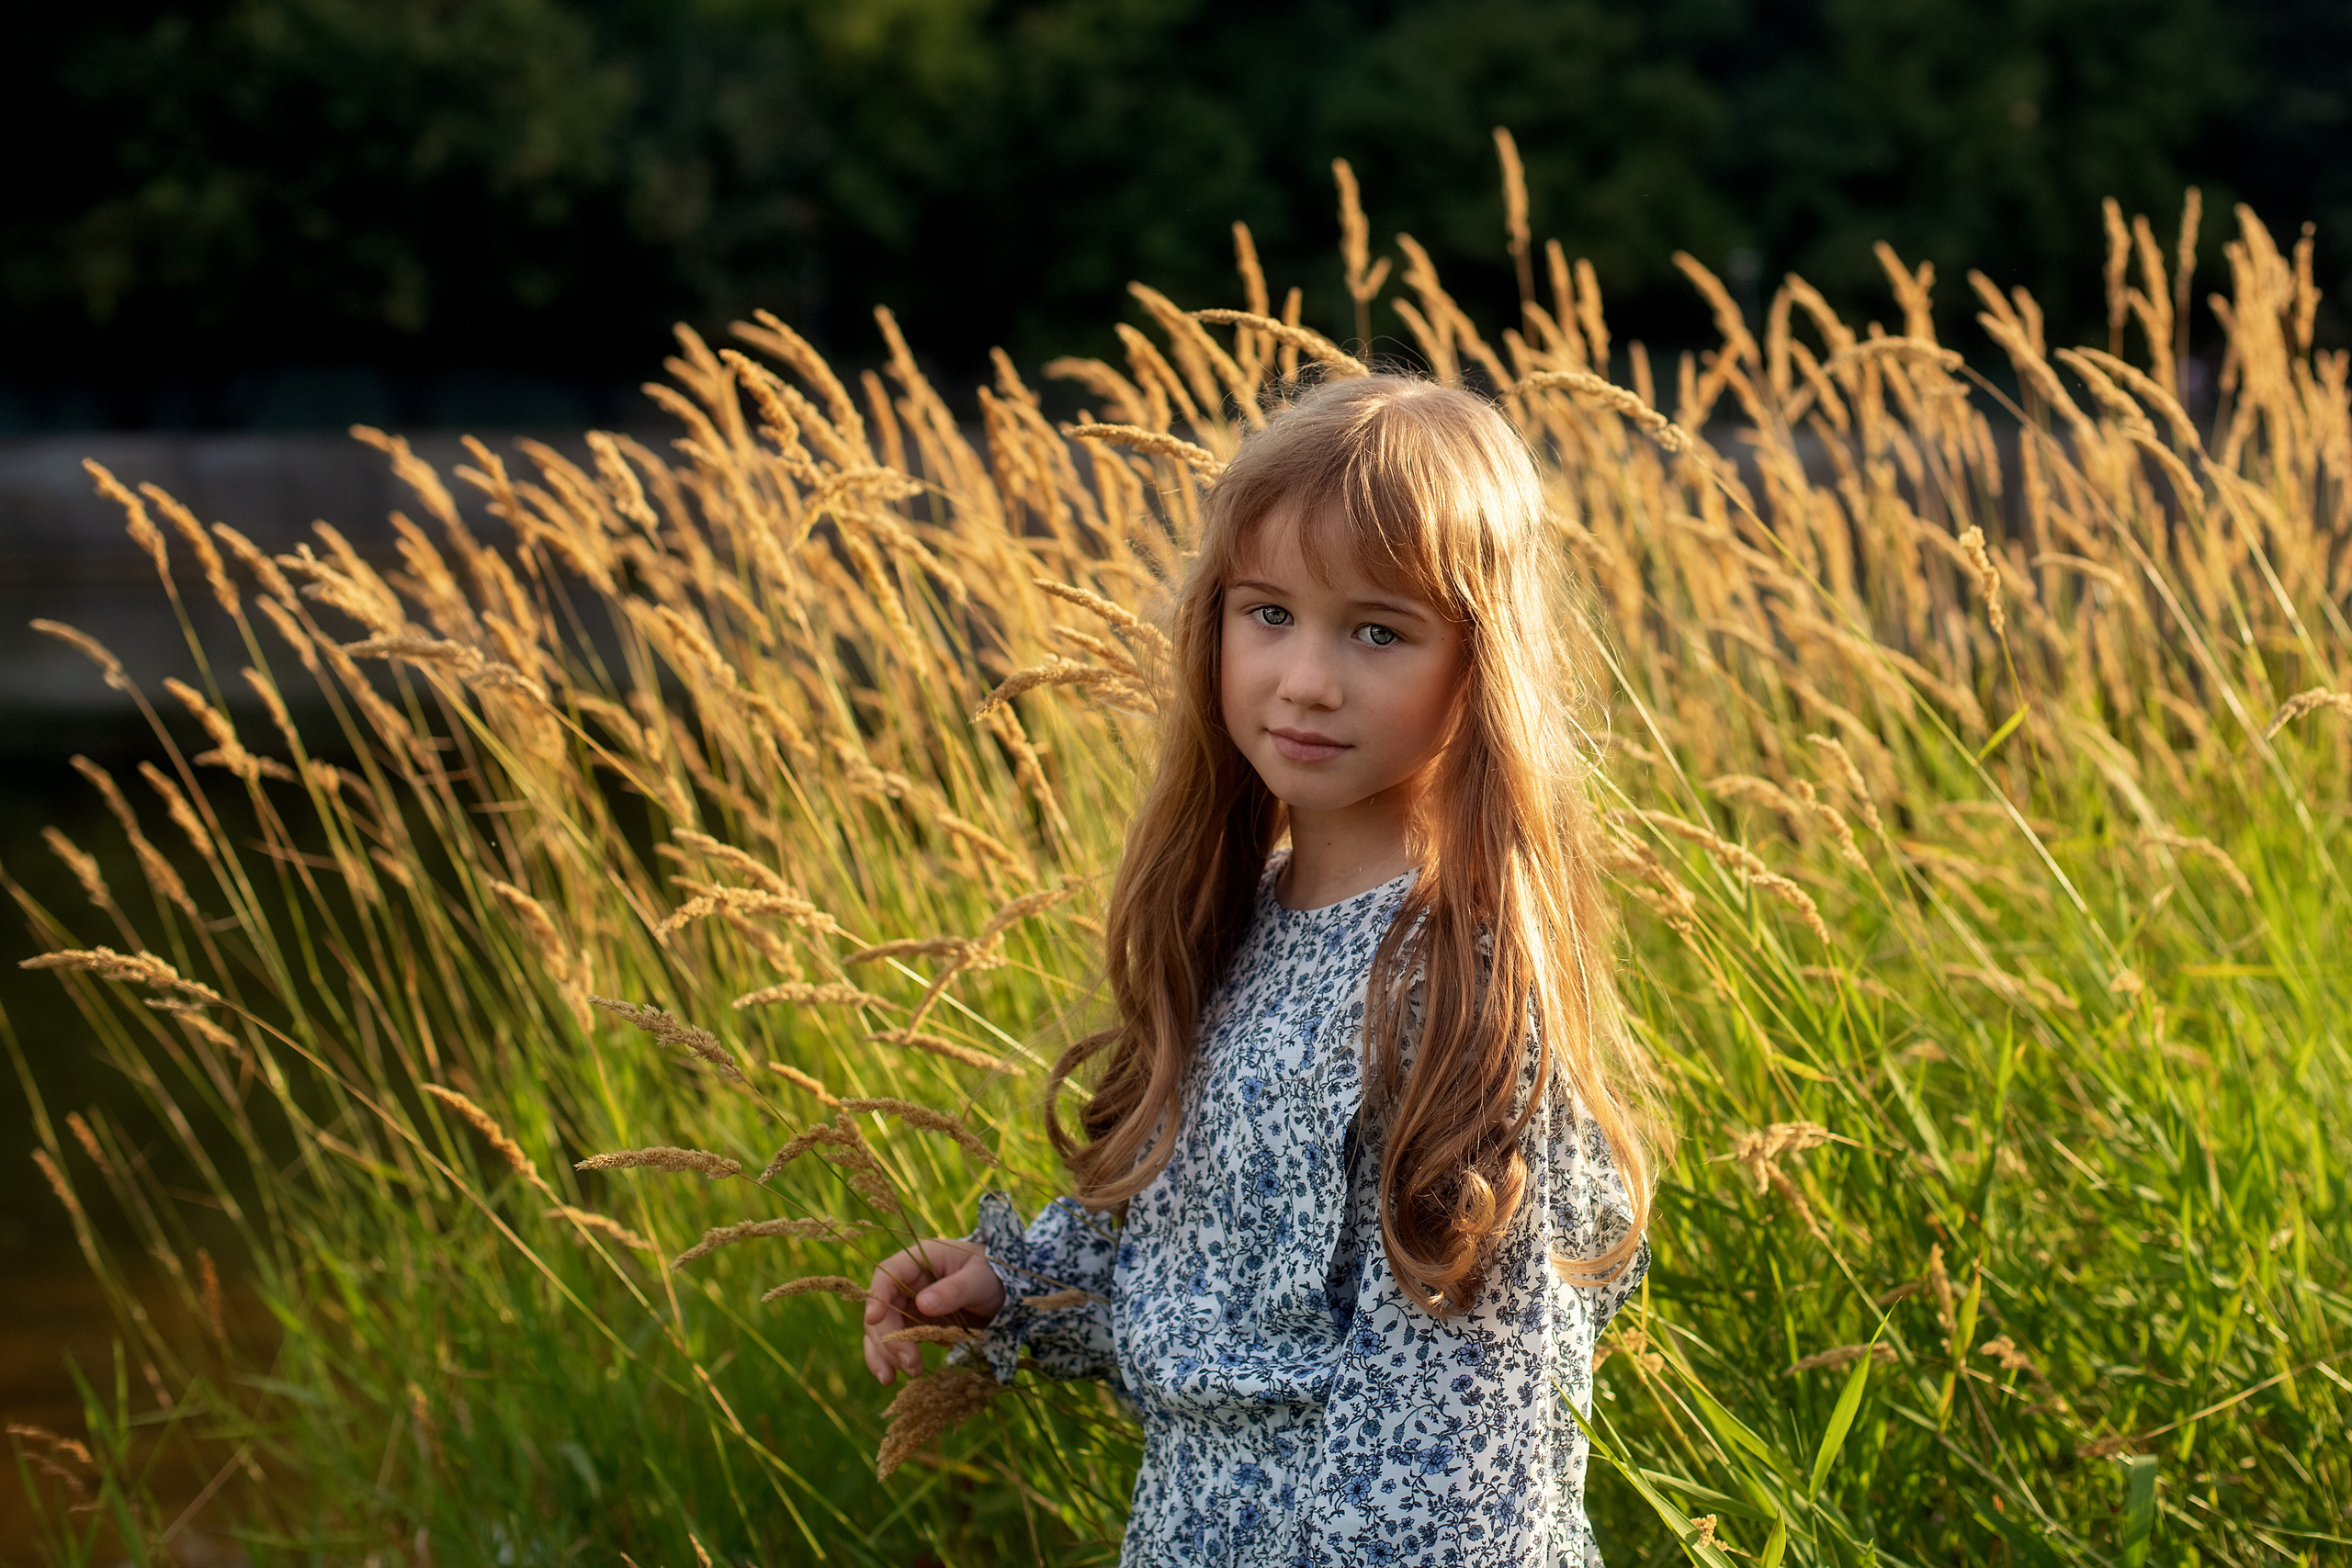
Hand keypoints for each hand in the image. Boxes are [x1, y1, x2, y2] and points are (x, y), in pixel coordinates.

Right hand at [862, 1237, 1006, 1383]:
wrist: (1004, 1288)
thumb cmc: (992, 1274)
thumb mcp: (979, 1279)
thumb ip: (953, 1290)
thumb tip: (922, 1305)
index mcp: (919, 1260)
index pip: (888, 1274)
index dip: (877, 1296)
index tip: (874, 1319)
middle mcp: (906, 1282)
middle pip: (882, 1309)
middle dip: (888, 1337)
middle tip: (908, 1362)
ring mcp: (907, 1305)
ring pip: (881, 1329)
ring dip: (884, 1353)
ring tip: (901, 1375)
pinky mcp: (913, 1325)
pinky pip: (893, 1341)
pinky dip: (890, 1358)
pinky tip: (893, 1376)